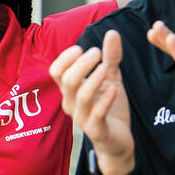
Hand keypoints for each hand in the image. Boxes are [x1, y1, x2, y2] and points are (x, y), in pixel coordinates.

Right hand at [51, 32, 133, 173]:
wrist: (118, 142)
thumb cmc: (110, 108)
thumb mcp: (112, 79)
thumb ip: (111, 57)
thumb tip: (112, 32)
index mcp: (71, 90)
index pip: (56, 71)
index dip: (65, 58)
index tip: (82, 48)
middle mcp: (72, 103)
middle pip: (67, 80)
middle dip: (81, 64)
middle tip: (97, 52)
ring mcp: (82, 118)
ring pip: (81, 96)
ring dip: (93, 80)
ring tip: (106, 67)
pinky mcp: (96, 130)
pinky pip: (97, 115)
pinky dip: (105, 101)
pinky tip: (114, 89)